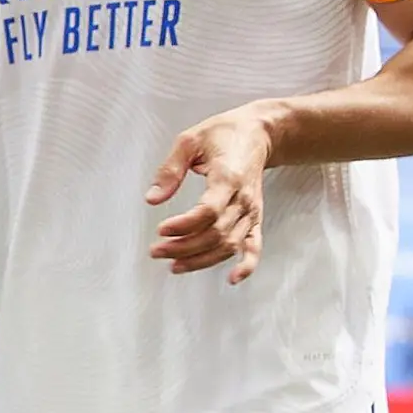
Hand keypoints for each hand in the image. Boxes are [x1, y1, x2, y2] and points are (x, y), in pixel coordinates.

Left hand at [148, 104, 278, 280]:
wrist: (259, 133)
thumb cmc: (224, 134)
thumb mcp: (190, 140)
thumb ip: (170, 169)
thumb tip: (152, 198)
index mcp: (228, 178)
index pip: (207, 212)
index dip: (183, 226)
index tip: (160, 230)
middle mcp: (243, 199)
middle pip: (215, 233)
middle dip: (184, 247)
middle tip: (156, 251)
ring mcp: (251, 211)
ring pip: (229, 245)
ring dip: (201, 260)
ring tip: (173, 265)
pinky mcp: (255, 217)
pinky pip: (255, 246)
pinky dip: (247, 265)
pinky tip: (232, 279)